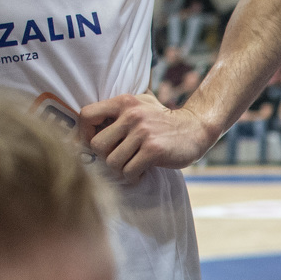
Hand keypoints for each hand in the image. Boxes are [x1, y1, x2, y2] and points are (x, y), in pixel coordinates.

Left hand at [79, 92, 217, 176]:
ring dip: (121, 170)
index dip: (84, 133)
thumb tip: (87, 126)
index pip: (86, 115)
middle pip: (97, 145)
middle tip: (118, 159)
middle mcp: (131, 115)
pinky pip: (129, 171)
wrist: (195, 129)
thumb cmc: (163, 121)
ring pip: (112, 162)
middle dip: (105, 158)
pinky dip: (133, 177)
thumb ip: (118, 110)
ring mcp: (143, 132)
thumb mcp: (141, 104)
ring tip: (132, 166)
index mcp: (123, 102)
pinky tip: (142, 172)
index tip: (93, 144)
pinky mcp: (153, 150)